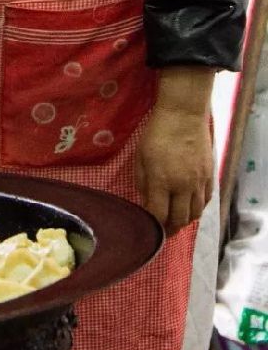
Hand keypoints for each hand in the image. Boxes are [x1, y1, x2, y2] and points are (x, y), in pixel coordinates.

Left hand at [135, 68, 214, 235]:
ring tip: (176, 222)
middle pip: (179, 219)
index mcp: (161, 180)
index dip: (153, 225)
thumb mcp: (140, 157)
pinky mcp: (210, 176)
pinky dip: (198, 209)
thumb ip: (142, 182)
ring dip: (185, 221)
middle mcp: (182, 185)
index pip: (159, 214)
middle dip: (170, 229)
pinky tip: (190, 208)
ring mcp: (199, 182)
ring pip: (195, 213)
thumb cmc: (156, 134)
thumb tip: (145, 202)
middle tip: (163, 232)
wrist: (183, 116)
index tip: (149, 228)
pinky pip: (206, 201)